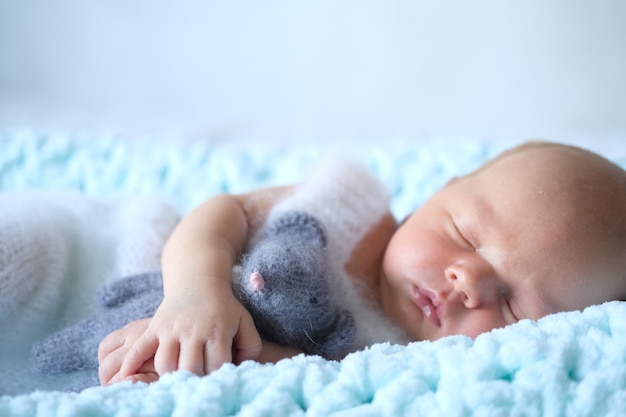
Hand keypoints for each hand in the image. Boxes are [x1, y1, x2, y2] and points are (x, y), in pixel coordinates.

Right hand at [98, 283, 261, 384]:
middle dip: (193, 379)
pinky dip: (131, 363)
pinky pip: (139, 347)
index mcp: (217, 332)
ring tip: (176, 378)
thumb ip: (251, 346)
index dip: (216, 377)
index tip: (215, 380)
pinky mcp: (155, 327)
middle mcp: (193, 331)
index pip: (215, 365)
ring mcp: (171, 329)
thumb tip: (242, 368)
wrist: (198, 280)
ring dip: (170, 375)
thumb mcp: (244, 322)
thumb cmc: (224, 307)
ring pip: (165, 362)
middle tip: (195, 383)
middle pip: (189, 368)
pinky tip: (126, 376)